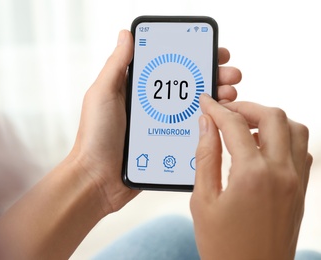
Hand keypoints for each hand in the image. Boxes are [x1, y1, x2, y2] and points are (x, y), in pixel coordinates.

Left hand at [69, 30, 241, 214]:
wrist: (98, 180)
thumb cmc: (95, 136)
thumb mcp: (103, 94)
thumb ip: (116, 65)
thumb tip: (126, 35)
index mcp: (137, 90)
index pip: (170, 69)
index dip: (193, 59)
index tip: (214, 54)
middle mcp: (152, 106)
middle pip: (187, 87)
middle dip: (212, 78)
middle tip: (231, 76)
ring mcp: (161, 126)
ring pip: (194, 109)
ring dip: (215, 100)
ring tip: (230, 96)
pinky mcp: (167, 146)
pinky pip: (191, 133)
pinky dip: (208, 125)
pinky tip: (221, 121)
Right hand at [190, 95, 312, 258]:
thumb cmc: (222, 245)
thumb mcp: (203, 200)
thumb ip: (205, 156)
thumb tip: (206, 124)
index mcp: (252, 175)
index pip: (234, 125)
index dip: (217, 109)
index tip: (206, 103)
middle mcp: (281, 172)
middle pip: (272, 116)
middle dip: (246, 107)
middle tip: (225, 112)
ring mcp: (296, 181)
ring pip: (294, 128)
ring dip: (270, 120)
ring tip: (245, 128)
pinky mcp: (301, 189)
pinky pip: (301, 150)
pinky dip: (284, 137)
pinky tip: (262, 148)